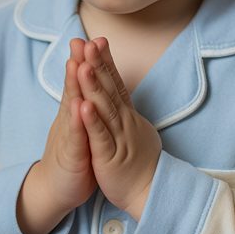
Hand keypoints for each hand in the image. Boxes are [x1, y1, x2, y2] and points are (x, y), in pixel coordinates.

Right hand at [20, 39, 94, 233]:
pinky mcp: (70, 155)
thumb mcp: (81, 127)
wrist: (56, 188)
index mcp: (77, 112)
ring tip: (77, 64)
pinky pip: (74, 136)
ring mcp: (69, 136)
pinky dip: (76, 120)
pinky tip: (78, 106)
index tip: (95, 38)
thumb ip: (85, 105)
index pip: (82, 82)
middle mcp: (70, 119)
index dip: (88, 61)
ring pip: (71, 107)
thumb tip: (92, 84)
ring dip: (74, 85)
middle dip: (79, 63)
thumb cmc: (74, 156)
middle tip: (81, 39)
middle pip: (74, 87)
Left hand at [77, 38, 161, 219]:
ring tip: (84, 65)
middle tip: (88, 41)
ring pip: (104, 107)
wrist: (150, 193)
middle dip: (98, 64)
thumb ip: (127, 113)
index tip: (97, 40)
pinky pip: (100, 136)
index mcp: (127, 116)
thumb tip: (125, 97)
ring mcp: (118, 137)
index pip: (116, 83)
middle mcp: (124, 122)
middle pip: (110, 88)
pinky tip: (83, 105)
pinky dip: (92, 120)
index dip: (106, 62)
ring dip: (94, 85)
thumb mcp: (135, 132)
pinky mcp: (110, 156)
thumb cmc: (141, 165)